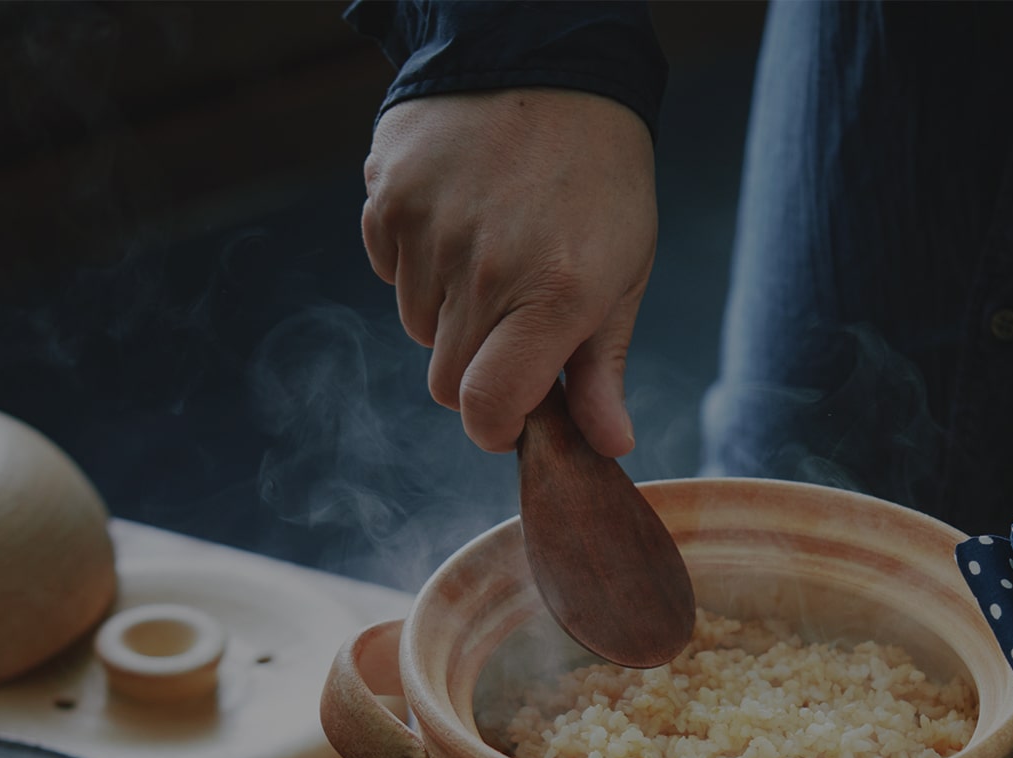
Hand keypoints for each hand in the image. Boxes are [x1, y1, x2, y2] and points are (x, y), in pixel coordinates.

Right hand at [361, 88, 657, 455]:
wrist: (548, 58)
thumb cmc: (599, 174)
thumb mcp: (623, 269)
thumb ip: (603, 366)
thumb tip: (608, 445)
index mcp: (553, 295)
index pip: (484, 408)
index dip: (494, 426)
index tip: (512, 413)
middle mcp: (484, 270)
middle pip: (446, 381)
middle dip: (477, 371)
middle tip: (513, 321)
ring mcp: (428, 233)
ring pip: (417, 326)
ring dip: (448, 311)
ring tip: (492, 250)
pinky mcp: (388, 199)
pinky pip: (388, 269)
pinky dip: (415, 261)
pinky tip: (457, 217)